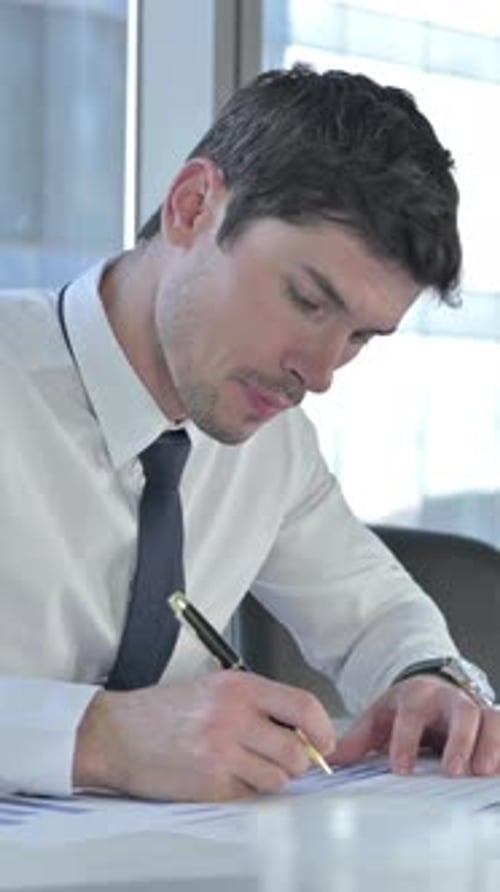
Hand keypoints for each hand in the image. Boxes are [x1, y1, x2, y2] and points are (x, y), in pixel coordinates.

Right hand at [73, 671, 334, 800]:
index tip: (323, 742)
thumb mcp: (215, 688)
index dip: (322, 729)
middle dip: (296, 762)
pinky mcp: (210, 782)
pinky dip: (245, 790)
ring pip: (278, 777)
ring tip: (245, 765)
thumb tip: (302, 729)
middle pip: (296, 751)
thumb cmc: (165, 710)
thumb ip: (258, 702)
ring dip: (270, 778)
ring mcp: (222, 752)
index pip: (303, 705)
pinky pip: (250, 794)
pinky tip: (224, 775)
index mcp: (239, 686)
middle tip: (280, 758)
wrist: (116, 733)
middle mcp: (233, 716)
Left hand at [333, 675, 499, 776]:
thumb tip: (330, 760)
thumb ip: (358, 741)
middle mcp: (450, 700)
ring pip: (490, 719)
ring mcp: (475, 709)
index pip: (411, 715)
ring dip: (490, 744)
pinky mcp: (493, 721)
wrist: (433, 688)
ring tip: (483, 772)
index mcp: (417, 697)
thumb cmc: (407, 708)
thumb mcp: (380, 717)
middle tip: (452, 771)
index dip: (405, 741)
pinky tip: (499, 770)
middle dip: (458, 740)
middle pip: (460, 712)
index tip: (401, 769)